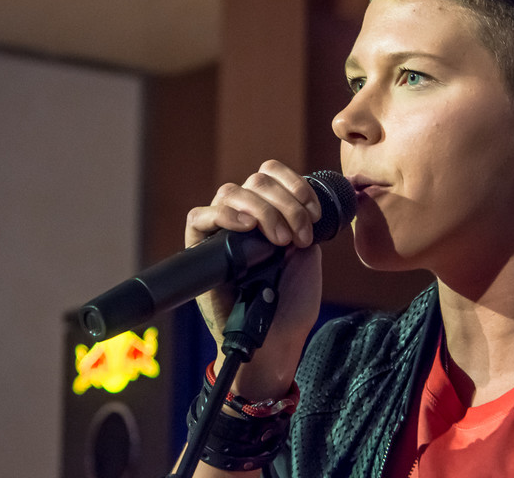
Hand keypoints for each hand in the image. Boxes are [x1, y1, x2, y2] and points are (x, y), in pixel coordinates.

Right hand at [185, 160, 322, 399]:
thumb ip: (299, 222)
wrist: (276, 338)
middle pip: (256, 182)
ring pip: (231, 193)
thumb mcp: (307, 253)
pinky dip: (224, 216)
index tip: (314, 211)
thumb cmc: (291, 302)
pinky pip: (199, 217)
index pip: (271, 174)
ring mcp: (221, 231)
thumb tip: (292, 202)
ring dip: (263, 211)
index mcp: (270, 214)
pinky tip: (246, 228)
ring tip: (280, 241)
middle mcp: (244, 217)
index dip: (293, 184)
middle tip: (299, 237)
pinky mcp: (199, 250)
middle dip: (285, 204)